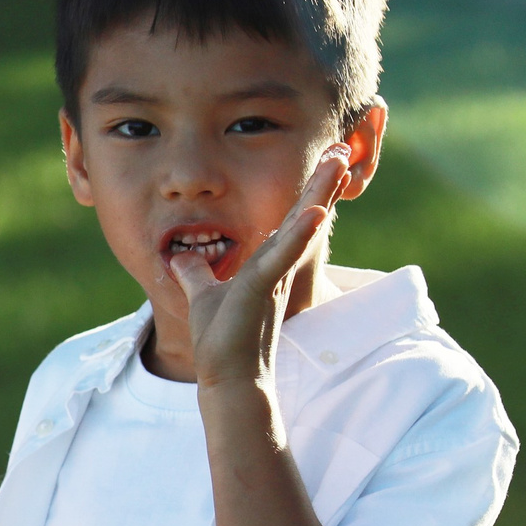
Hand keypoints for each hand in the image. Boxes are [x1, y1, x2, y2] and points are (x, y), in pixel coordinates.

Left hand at [170, 145, 351, 391]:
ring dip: (319, 193)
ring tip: (338, 162)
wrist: (228, 378)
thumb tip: (182, 256)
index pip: (293, 218)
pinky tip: (314, 213)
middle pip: (306, 214)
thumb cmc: (221, 340)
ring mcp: (273, 275)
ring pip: (302, 226)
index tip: (326, 159)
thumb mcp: (203, 295)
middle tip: (344, 146)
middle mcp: (278, 265)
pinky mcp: (262, 288)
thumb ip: (196, 273)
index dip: (310, 189)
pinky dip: (298, 235)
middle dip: (323, 180)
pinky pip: (282, 256)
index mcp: (269, 263)